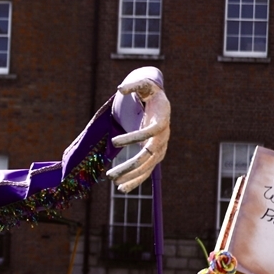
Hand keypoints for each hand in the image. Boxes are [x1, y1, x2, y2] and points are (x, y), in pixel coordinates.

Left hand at [107, 76, 169, 192]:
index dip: (134, 137)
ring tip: (114, 184)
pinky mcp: (155, 156)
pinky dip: (135, 181)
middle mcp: (163, 137)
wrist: (160, 104)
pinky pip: (146, 171)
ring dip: (131, 177)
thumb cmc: (150, 94)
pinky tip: (122, 189)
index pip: (150, 132)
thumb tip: (120, 89)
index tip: (114, 141)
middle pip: (148, 156)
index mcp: (161, 120)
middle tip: (110, 174)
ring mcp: (160, 148)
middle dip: (130, 166)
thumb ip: (134, 85)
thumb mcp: (145, 85)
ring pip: (147, 167)